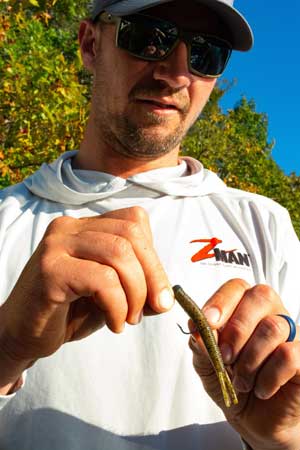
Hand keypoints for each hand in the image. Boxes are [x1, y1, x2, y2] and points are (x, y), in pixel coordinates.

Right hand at [0, 206, 173, 386]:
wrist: (24, 334)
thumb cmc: (70, 312)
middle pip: (131, 234)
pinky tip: (113, 324)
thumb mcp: (114, 296)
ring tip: (128, 318)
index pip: (135, 221)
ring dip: (135, 293)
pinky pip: (102, 279)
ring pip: (119, 253)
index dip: (153, 257)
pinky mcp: (50, 269)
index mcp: (86, 226)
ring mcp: (57, 244)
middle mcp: (70, 227)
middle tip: (152, 308)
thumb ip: (141, 288)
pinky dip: (117, 306)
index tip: (158, 293)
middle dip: (152, 275)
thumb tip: (167, 297)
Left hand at [188, 279, 299, 449]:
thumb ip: (201, 344)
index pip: (236, 287)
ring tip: (242, 381)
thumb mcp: (207, 365)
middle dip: (237, 329)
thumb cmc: (231, 382)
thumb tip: (195, 326)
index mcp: (244, 307)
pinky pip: (289, 354)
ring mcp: (291, 333)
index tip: (207, 321)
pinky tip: (261, 388)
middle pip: (260, 297)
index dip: (221, 301)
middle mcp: (270, 313)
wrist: (254, 419)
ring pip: (272, 327)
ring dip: (250, 359)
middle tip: (225, 357)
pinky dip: (268, 376)